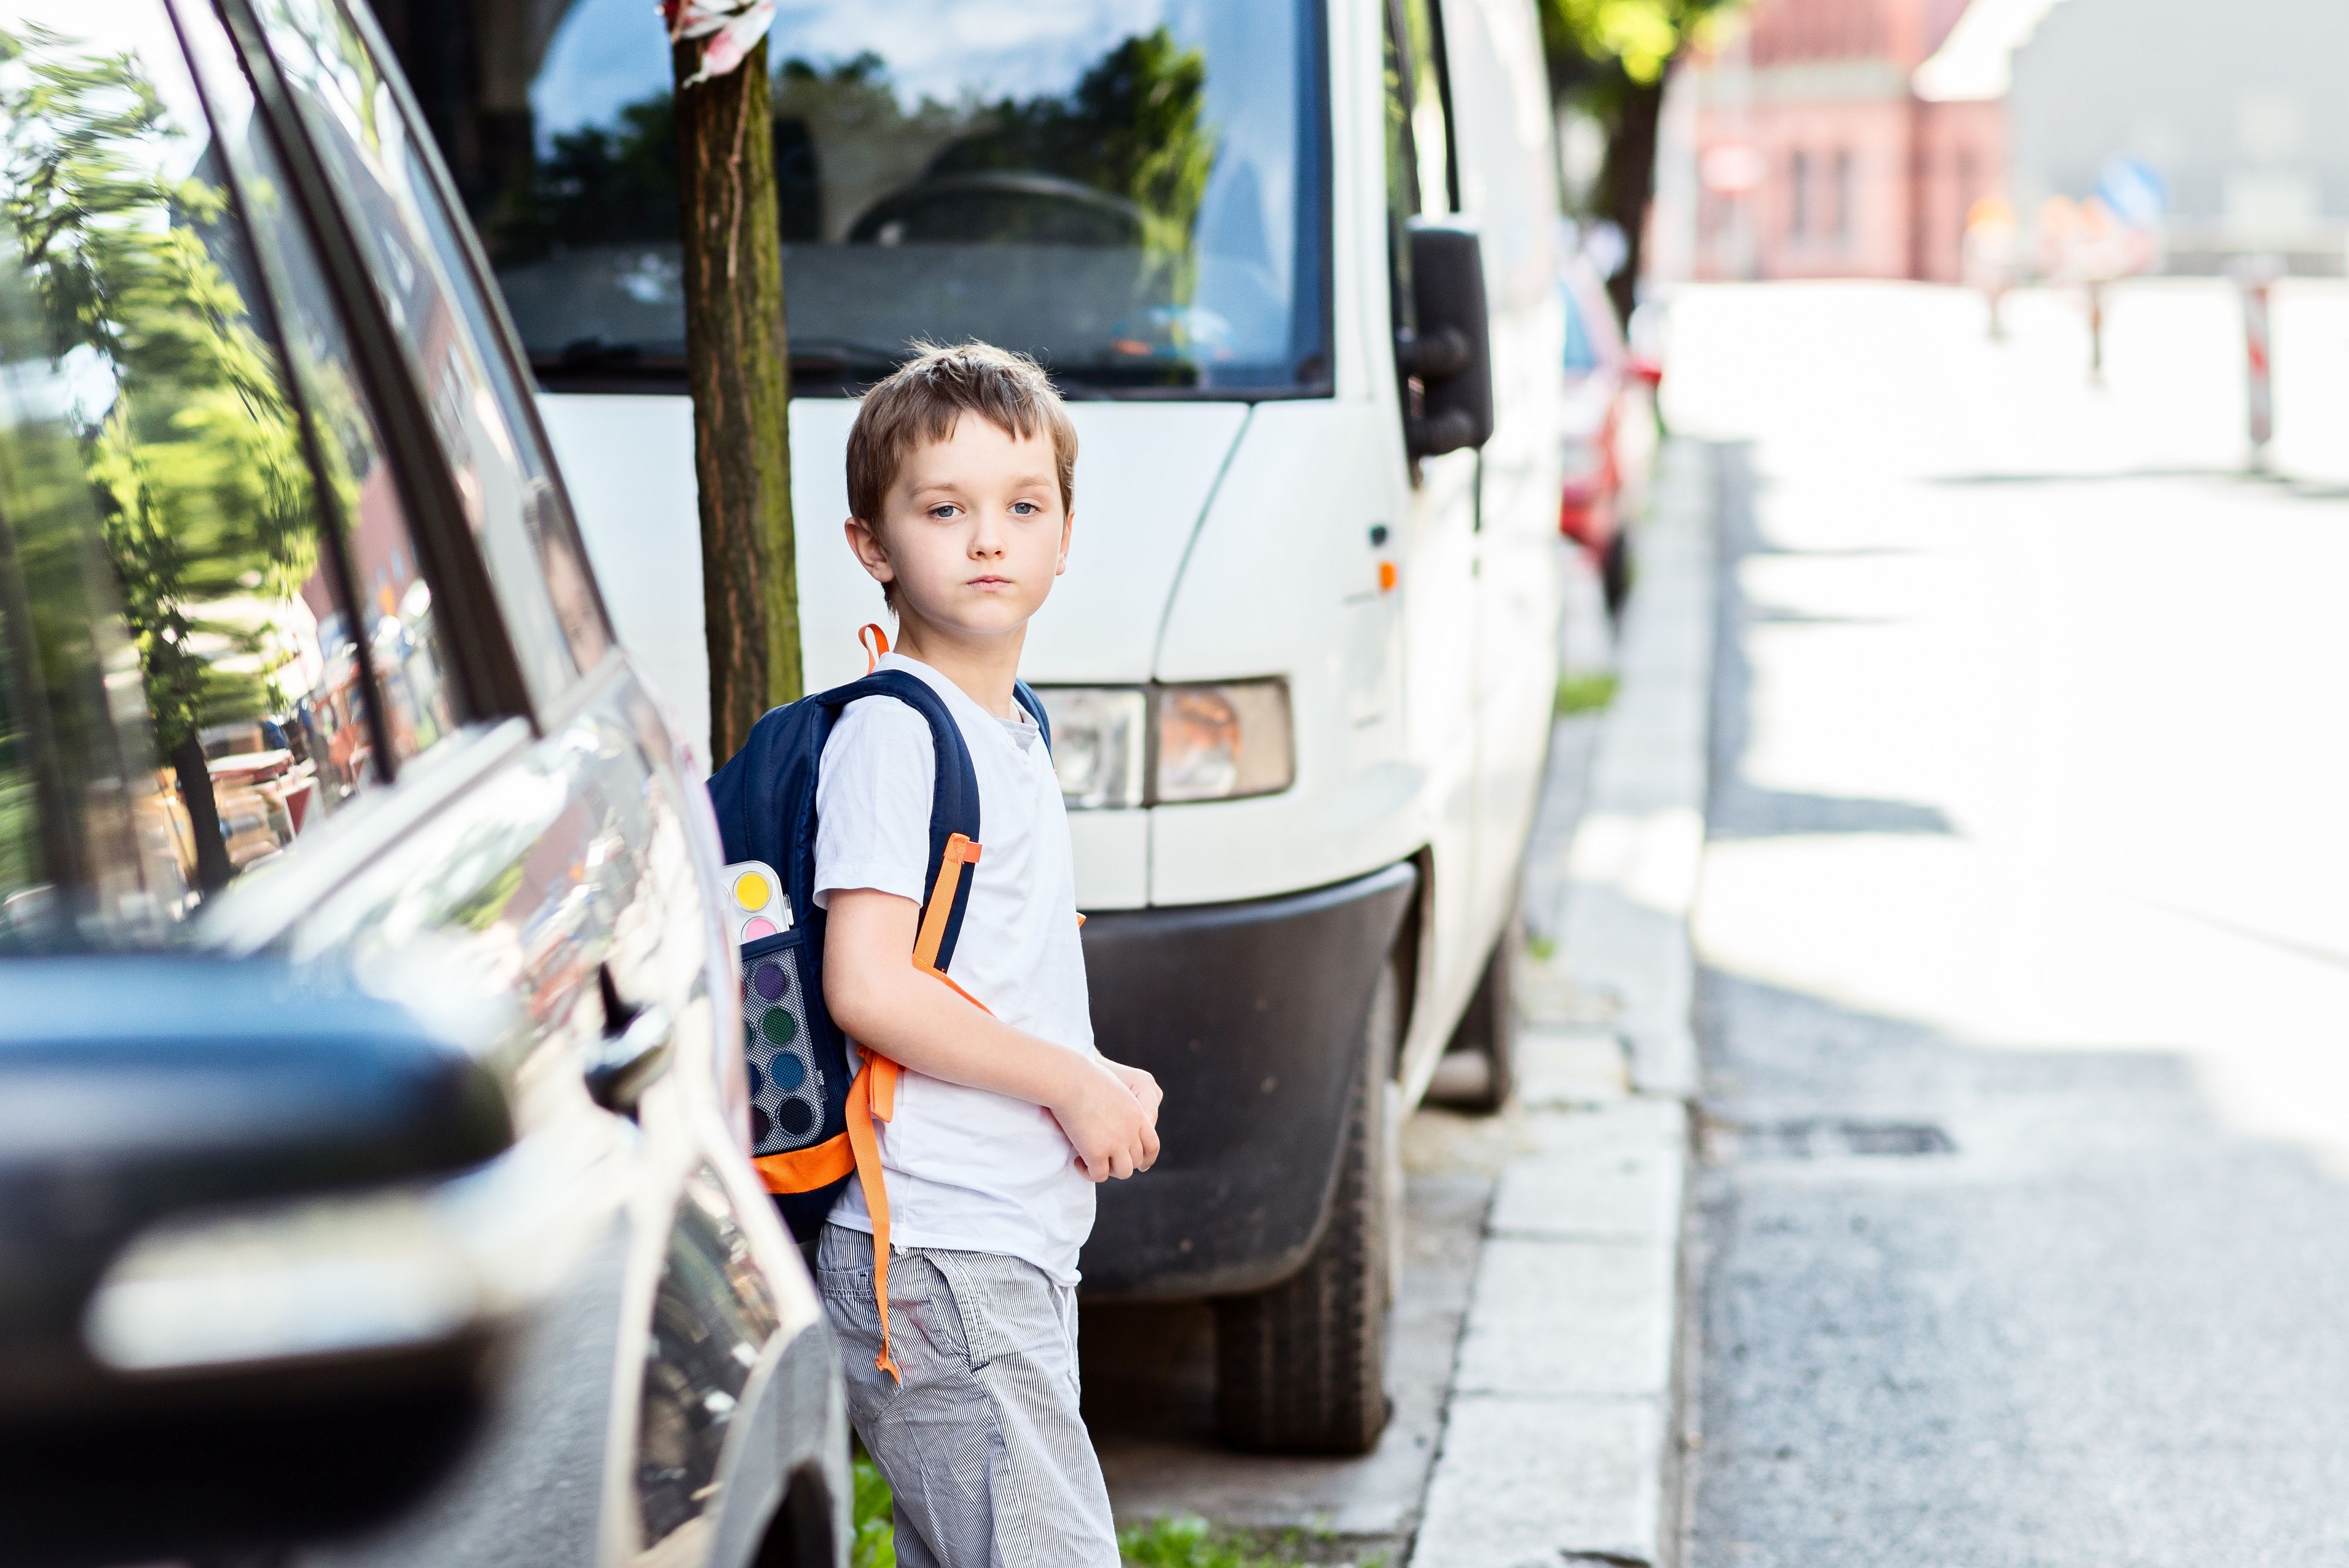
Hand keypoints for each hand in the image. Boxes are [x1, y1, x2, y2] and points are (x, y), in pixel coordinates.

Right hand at [1049, 1055, 1159, 1181]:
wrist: (1070, 1080)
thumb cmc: (1086, 1077)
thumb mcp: (1115, 1086)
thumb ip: (1120, 1104)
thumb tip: (1112, 1117)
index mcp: (1138, 1115)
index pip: (1152, 1145)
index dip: (1147, 1158)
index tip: (1141, 1165)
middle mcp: (1131, 1132)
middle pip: (1136, 1160)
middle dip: (1122, 1162)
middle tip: (1104, 1158)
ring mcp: (1116, 1144)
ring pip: (1123, 1172)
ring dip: (1109, 1169)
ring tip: (1092, 1161)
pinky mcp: (1097, 1153)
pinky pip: (1098, 1175)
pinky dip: (1088, 1172)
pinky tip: (1078, 1161)